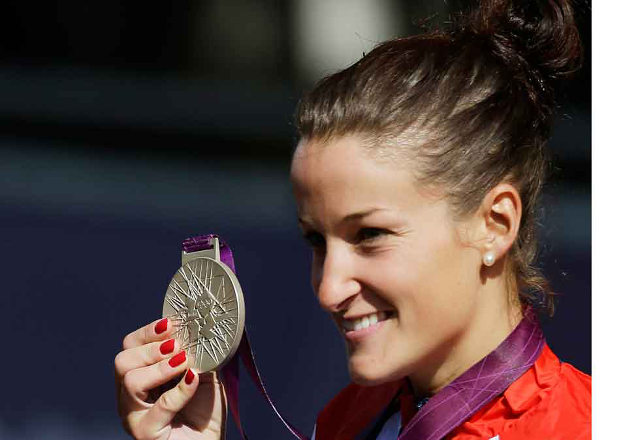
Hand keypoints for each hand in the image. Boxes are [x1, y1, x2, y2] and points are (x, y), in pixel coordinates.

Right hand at [115, 318, 226, 439]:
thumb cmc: (204, 412)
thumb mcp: (203, 373)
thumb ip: (197, 353)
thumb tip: (199, 328)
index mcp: (140, 377)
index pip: (130, 347)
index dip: (148, 332)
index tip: (172, 323)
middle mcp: (130, 396)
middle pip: (122, 361)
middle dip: (151, 348)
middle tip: (177, 345)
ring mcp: (135, 416)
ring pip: (131, 381)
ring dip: (161, 367)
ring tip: (184, 362)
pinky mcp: (146, 433)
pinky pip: (160, 407)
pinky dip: (180, 389)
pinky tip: (194, 379)